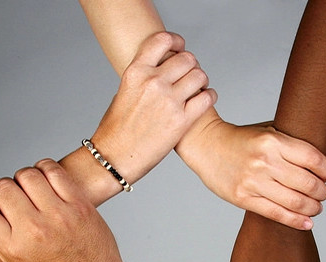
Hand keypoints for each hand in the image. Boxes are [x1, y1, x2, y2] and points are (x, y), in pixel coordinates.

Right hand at [0, 159, 134, 261]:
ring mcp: (60, 215)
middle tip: (17, 199)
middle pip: (4, 187)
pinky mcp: (81, 206)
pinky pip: (56, 172)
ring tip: (33, 189)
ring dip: (26, 179)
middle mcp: (34, 229)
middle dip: (5, 190)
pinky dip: (48, 169)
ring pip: (28, 175)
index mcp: (13, 248)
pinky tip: (48, 179)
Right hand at [91, 31, 216, 183]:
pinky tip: (206, 99)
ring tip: (198, 88)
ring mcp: (169, 101)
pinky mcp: (181, 121)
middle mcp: (153, 82)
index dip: (176, 41)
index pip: (162, 41)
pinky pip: (207, 97)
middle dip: (191, 65)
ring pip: (200, 75)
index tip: (181, 47)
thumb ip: (142, 79)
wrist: (116, 157)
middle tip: (190, 74)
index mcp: (136, 72)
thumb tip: (158, 72)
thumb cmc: (116, 130)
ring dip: (202, 80)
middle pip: (186, 58)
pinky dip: (210, 96)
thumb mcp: (123, 93)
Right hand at [175, 119, 325, 229]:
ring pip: (294, 201)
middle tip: (322, 194)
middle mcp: (264, 161)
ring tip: (316, 208)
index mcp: (273, 141)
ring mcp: (252, 181)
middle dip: (322, 192)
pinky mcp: (243, 198)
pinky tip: (307, 223)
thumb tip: (318, 164)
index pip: (313, 159)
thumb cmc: (240, 139)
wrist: (207, 145)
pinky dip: (295, 220)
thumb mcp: (267, 131)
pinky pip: (276, 213)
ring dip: (312, 207)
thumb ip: (290, 144)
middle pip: (307, 183)